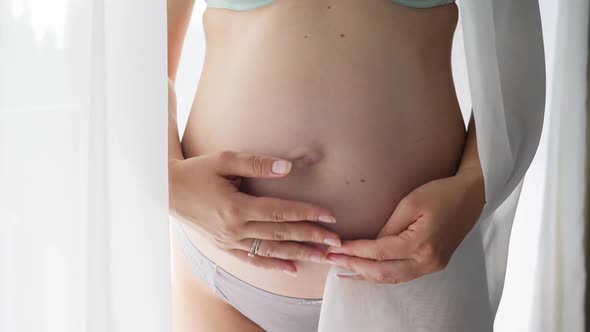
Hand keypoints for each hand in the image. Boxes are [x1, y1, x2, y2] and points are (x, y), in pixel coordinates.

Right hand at [169, 150, 341, 274]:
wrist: (168, 191)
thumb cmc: (197, 172)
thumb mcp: (225, 160)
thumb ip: (258, 163)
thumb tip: (287, 168)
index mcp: (236, 207)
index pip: (280, 212)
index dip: (307, 213)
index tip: (330, 215)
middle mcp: (235, 229)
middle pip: (280, 235)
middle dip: (311, 237)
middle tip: (336, 241)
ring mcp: (229, 241)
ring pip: (271, 251)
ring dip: (299, 254)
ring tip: (322, 257)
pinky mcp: (224, 246)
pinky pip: (252, 260)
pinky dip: (273, 266)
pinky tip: (292, 269)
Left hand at [324, 172, 484, 283]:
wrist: (472, 196)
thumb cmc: (440, 193)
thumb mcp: (410, 203)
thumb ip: (389, 226)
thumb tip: (369, 244)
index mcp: (422, 243)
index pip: (379, 252)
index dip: (355, 251)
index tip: (336, 247)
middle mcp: (428, 260)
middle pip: (383, 271)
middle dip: (355, 267)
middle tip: (332, 260)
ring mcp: (432, 266)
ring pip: (392, 278)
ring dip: (365, 275)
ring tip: (343, 270)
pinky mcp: (433, 264)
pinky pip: (402, 276)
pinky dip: (381, 275)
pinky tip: (366, 272)